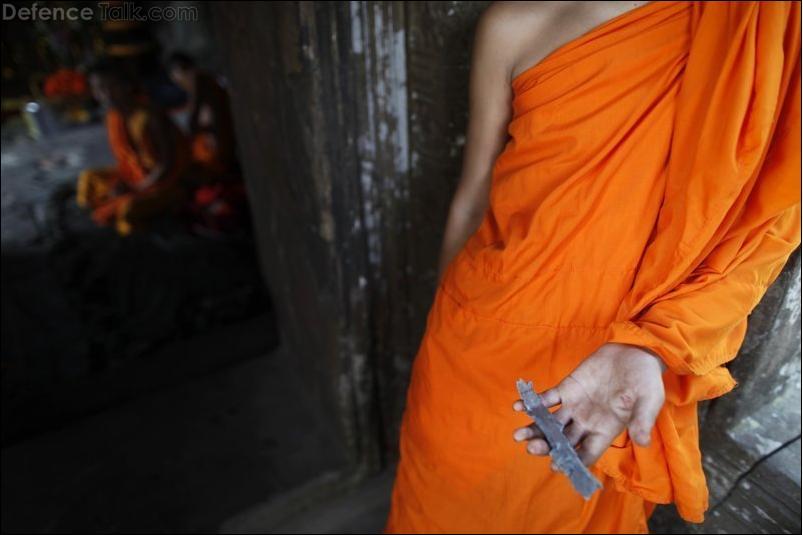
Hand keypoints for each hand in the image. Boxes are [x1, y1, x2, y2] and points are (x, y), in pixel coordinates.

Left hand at [512, 343, 665, 466]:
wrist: (635, 352)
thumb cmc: (646, 380)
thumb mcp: (649, 400)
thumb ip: (642, 420)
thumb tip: (643, 442)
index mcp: (606, 431)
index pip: (586, 453)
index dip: (572, 461)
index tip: (556, 466)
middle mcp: (587, 423)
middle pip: (563, 441)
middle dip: (547, 446)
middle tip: (531, 448)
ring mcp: (575, 406)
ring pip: (551, 423)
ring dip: (534, 429)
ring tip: (518, 435)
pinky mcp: (567, 388)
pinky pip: (547, 399)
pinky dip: (533, 403)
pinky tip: (519, 406)